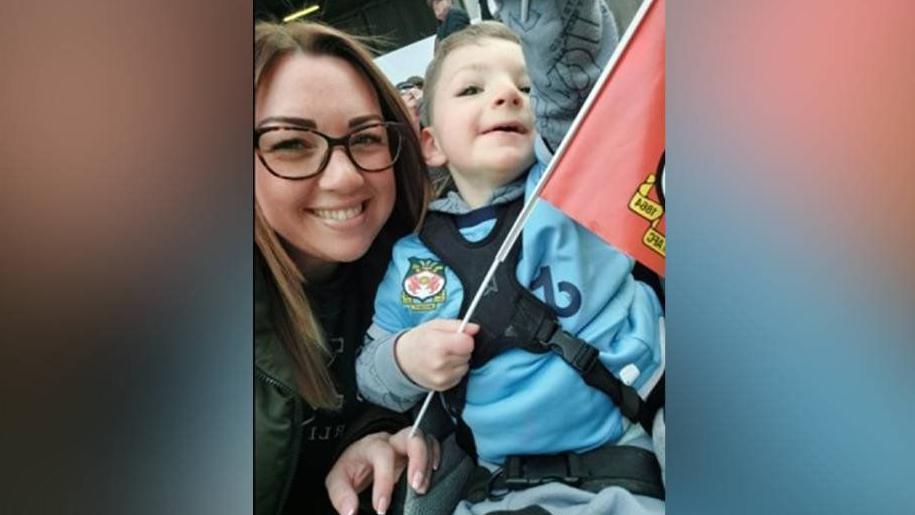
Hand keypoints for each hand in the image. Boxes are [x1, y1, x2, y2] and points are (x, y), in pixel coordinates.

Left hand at [325, 427, 440, 514]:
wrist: (358, 456)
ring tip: (421, 488)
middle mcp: (392, 441)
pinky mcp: (416, 451)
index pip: (382, 455)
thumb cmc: (351, 468)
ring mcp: (406, 444)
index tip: (381, 508)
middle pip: (411, 436)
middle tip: (416, 487)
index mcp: (371, 445)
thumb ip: (341, 495)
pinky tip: (434, 472)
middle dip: (418, 460)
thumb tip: (350, 511)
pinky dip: (436, 456)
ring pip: (425, 440)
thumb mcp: (338, 480)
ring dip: (428, 463)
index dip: (384, 482)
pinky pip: (432, 445)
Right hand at [395, 319, 478, 390]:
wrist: (401, 361)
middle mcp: (440, 363)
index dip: (464, 338)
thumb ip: (457, 325)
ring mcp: (441, 377)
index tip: (457, 337)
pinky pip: (460, 376)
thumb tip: (475, 329)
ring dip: (458, 360)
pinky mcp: (443, 386)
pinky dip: (454, 370)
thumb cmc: (418, 341)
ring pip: (465, 366)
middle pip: (467, 354)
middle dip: (460, 349)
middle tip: (446, 346)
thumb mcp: (435, 325)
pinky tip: (442, 366)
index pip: (468, 343)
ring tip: (443, 356)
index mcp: (438, 345)